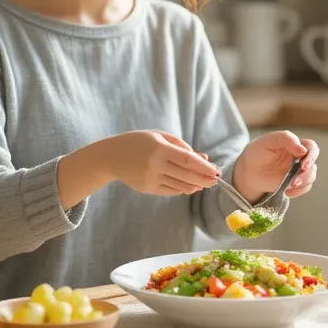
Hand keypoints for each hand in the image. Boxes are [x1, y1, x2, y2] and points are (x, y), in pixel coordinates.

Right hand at [100, 130, 219, 195]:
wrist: (111, 156)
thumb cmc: (139, 142)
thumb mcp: (159, 136)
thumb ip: (182, 146)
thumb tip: (203, 159)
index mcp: (160, 149)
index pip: (188, 160)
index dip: (204, 167)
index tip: (216, 171)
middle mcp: (156, 165)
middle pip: (186, 176)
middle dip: (203, 179)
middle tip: (215, 181)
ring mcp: (151, 178)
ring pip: (180, 185)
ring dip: (194, 185)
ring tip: (204, 183)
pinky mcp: (148, 188)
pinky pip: (170, 190)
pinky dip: (182, 189)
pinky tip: (189, 186)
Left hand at [234, 131, 318, 201]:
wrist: (248, 172)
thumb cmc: (257, 152)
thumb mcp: (268, 141)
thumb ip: (286, 139)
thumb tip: (303, 150)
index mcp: (294, 144)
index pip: (311, 147)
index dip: (311, 155)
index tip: (303, 164)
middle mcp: (299, 157)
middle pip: (313, 163)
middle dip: (308, 172)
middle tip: (296, 180)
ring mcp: (297, 171)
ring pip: (311, 176)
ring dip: (304, 182)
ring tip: (290, 186)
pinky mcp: (294, 182)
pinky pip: (304, 187)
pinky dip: (299, 191)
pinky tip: (287, 191)